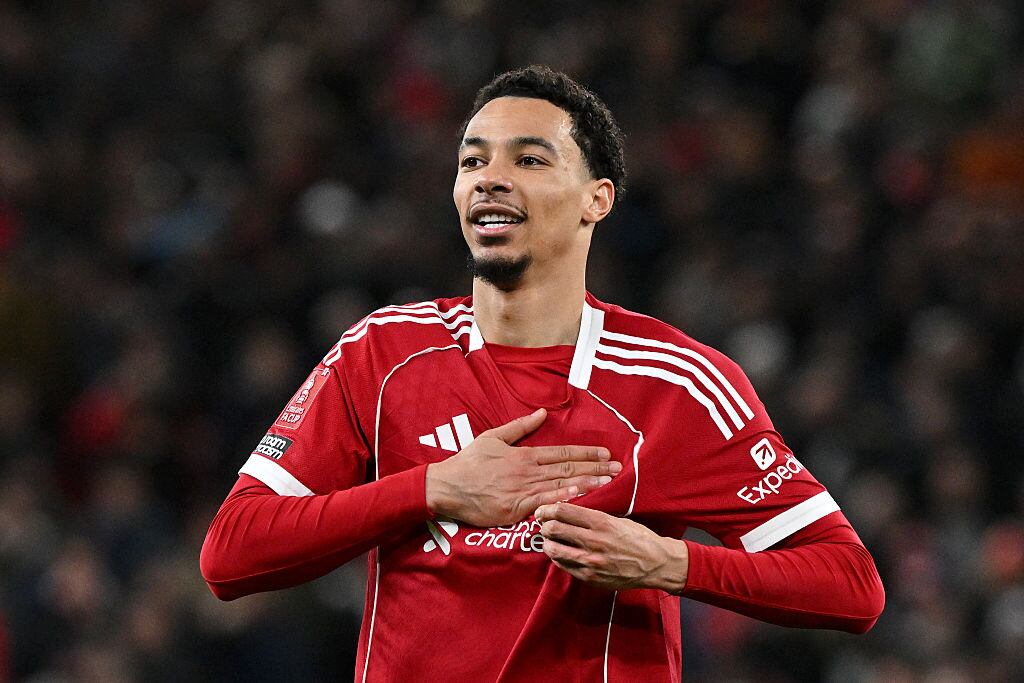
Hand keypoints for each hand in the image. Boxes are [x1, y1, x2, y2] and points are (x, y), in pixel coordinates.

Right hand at [425, 408, 620, 526]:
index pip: (561, 453)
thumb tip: (542, 413)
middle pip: (567, 469)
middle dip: (594, 468)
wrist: (447, 487)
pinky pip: (544, 504)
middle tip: (617, 468)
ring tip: (608, 482)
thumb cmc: (468, 462)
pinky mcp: (515, 510)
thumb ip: (520, 426)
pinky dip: (563, 500)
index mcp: (523, 455)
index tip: (605, 453)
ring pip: (560, 486)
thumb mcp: (493, 437)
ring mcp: (522, 491)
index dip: (585, 453)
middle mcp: (527, 472)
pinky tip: (580, 498)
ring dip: (587, 484)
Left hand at [535, 502, 688, 592]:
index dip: (548, 508)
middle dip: (544, 524)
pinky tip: (560, 553)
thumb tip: (568, 511)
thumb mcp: (618, 519)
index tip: (543, 509)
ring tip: (548, 539)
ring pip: (555, 550)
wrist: (656, 564)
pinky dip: (558, 558)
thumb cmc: (638, 538)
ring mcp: (591, 561)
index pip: (564, 511)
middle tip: (542, 523)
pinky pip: (564, 566)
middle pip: (554, 529)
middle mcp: (594, 541)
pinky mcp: (590, 577)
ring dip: (548, 542)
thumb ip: (593, 516)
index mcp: (601, 522)